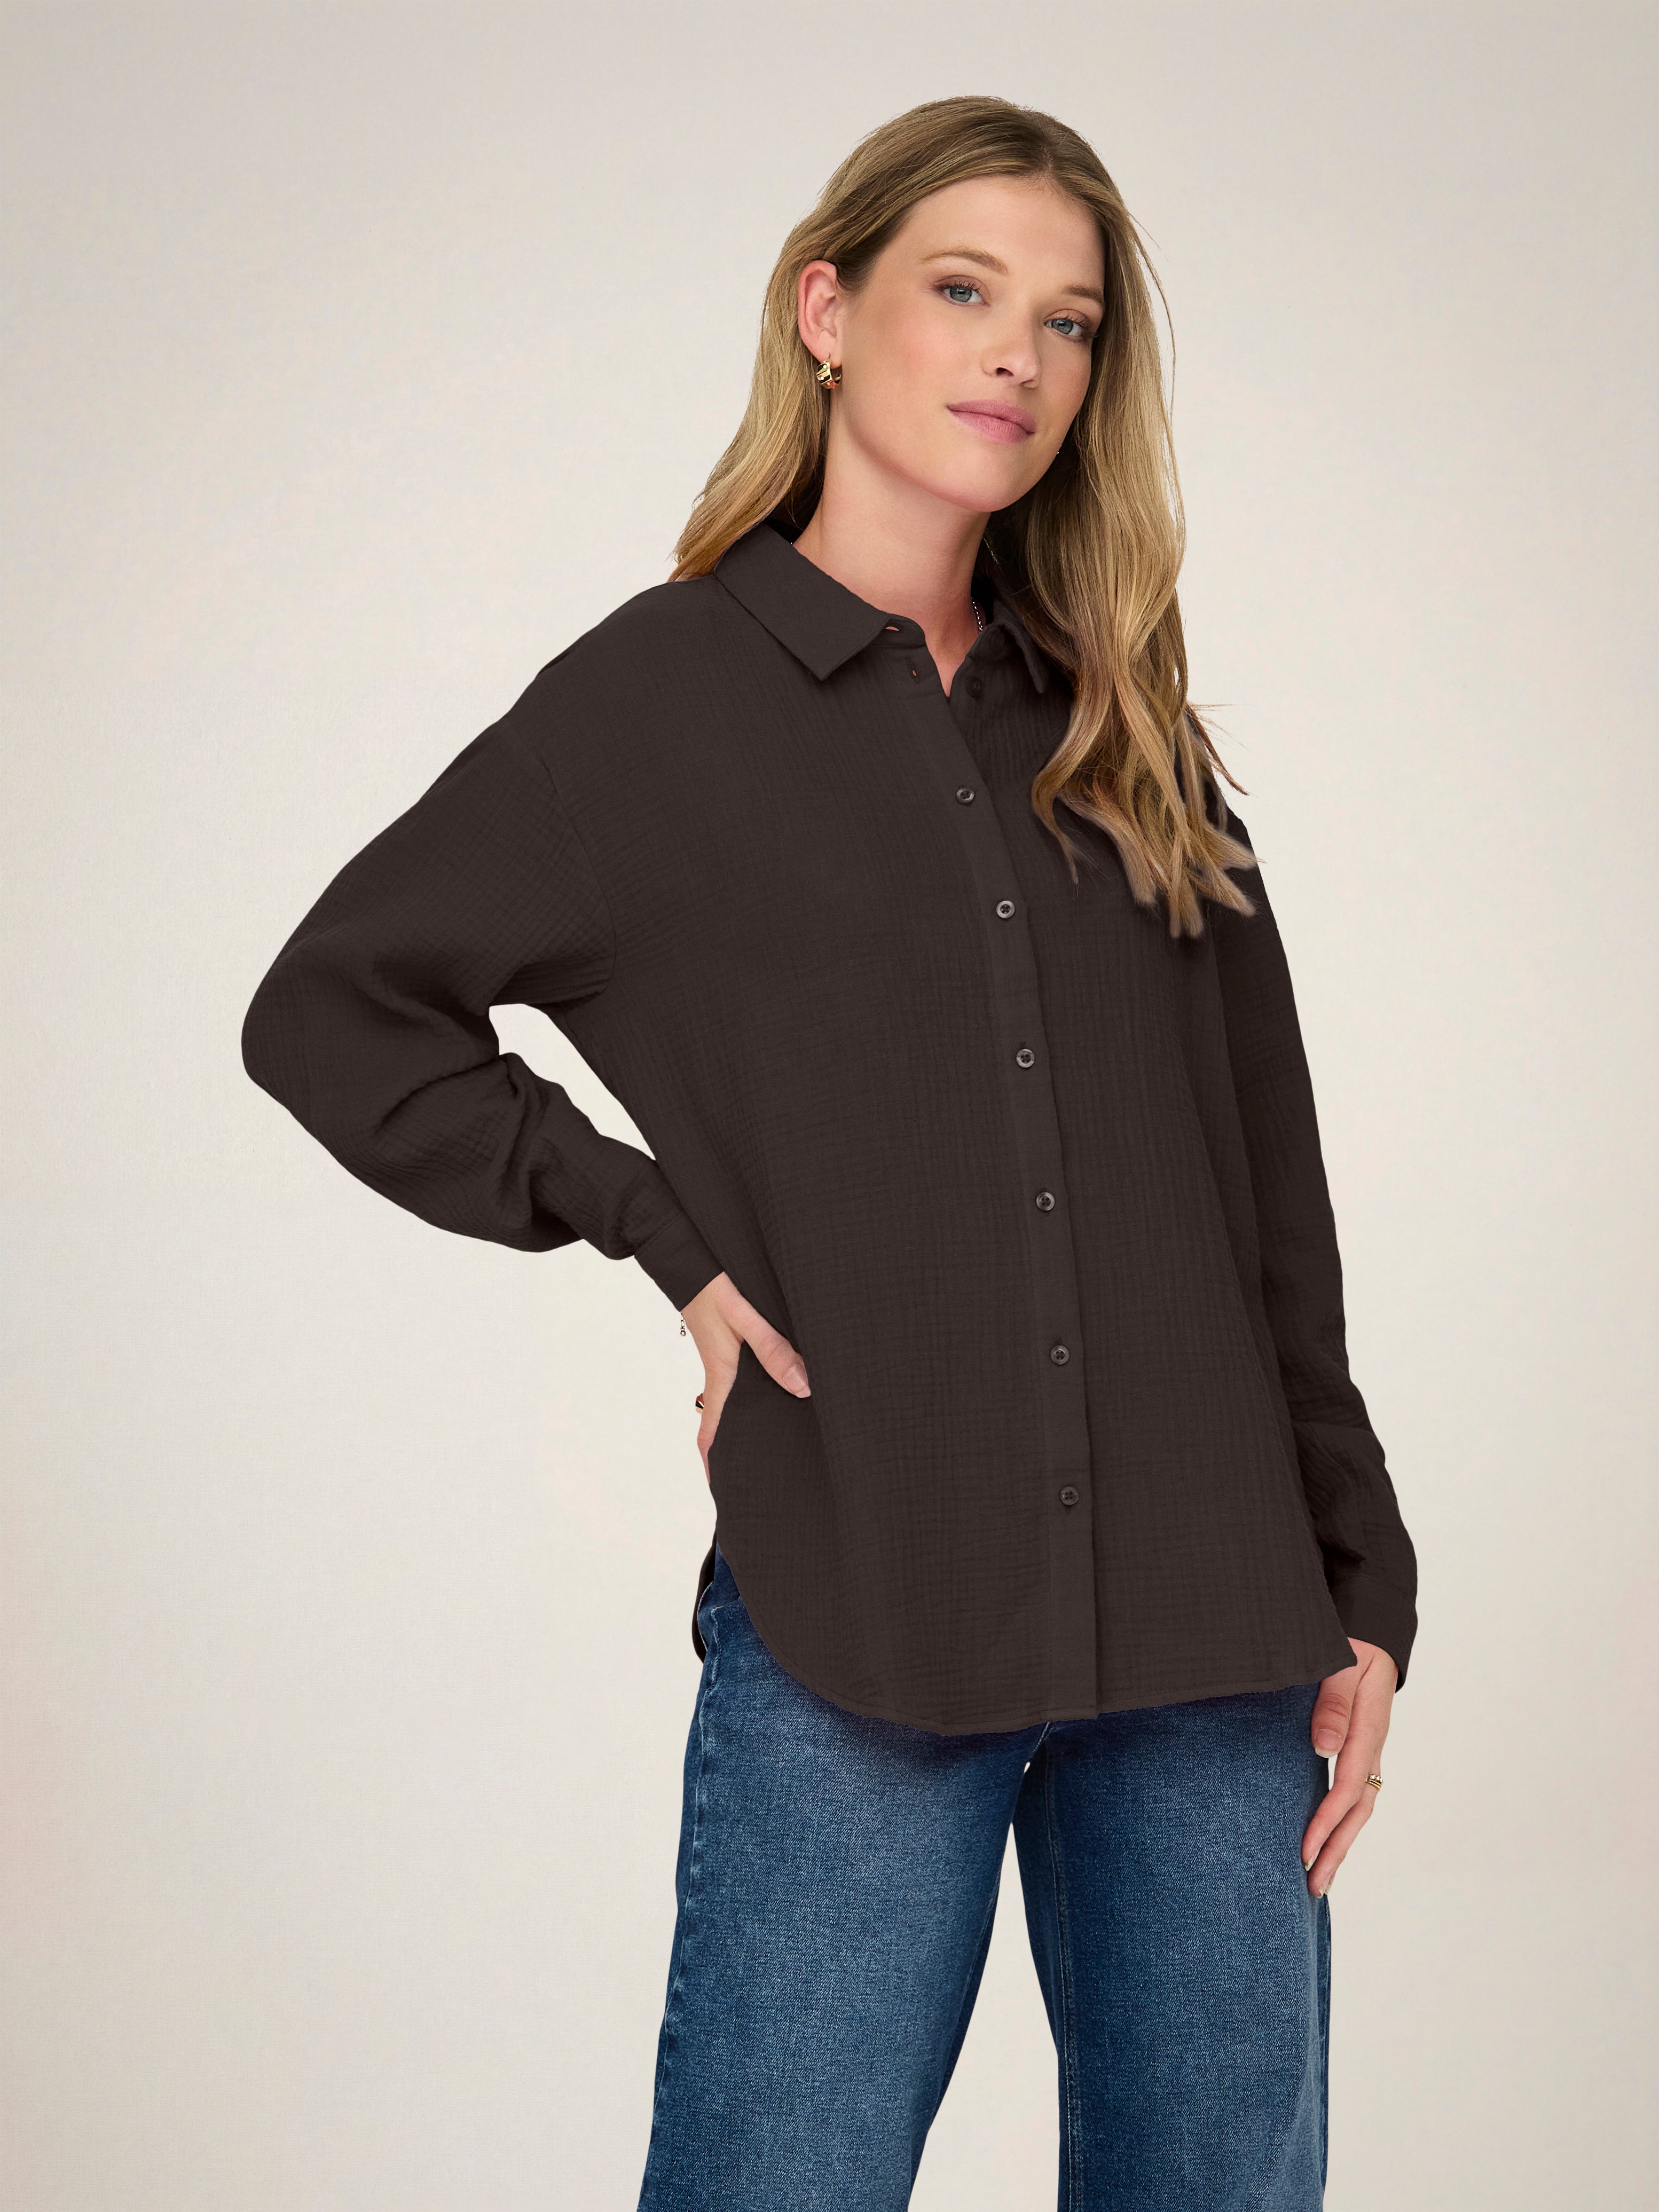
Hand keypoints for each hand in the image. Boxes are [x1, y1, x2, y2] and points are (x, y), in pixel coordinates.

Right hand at [679, 1273, 809, 1486]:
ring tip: (778, 1441)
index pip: (710, 1431)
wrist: (690, 1259)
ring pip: (737, 1401)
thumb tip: (803, 1387)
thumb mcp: (746, 1317)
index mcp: (720, 1376)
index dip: (714, 1464)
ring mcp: (724, 1362)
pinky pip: (744, 1380)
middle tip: (762, 1476)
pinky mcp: (729, 1347)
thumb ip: (773, 1349)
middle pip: (726, 1423)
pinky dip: (757, 1394)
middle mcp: (720, 1375)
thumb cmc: (714, 1286)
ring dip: (750, 1422)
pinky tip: (781, 1390)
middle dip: (738, 1451)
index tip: (723, 1491)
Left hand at [1299, 1638, 1396, 1896]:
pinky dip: (1340, 1821)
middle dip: (1336, 1850)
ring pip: (1358, 1808)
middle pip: (1358, 1810)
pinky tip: (1325, 1839)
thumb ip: (1334, 1703)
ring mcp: (1366, 1751)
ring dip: (1339, 1843)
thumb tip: (1323, 1748)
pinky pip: (1352, 1793)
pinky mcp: (1357, 1750)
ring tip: (1317, 1878)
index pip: (1347, 1786)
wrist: (1373, 1634)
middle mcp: (1370, 1748)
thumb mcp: (1344, 1664)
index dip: (1326, 1820)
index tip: (1304, 1848)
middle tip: (1312, 1886)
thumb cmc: (1354, 1644)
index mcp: (1367, 1730)